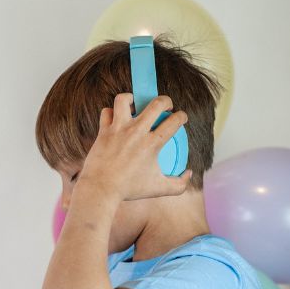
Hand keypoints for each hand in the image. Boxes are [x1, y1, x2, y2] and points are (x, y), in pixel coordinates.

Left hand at [77, 93, 191, 200]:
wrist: (100, 189)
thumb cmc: (129, 189)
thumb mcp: (159, 189)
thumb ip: (179, 185)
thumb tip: (189, 174)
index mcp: (152, 143)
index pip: (174, 121)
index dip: (182, 116)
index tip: (181, 118)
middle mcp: (136, 132)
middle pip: (156, 104)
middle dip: (166, 100)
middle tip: (165, 106)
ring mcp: (118, 129)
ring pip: (124, 100)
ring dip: (132, 98)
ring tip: (136, 104)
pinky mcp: (103, 131)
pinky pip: (107, 112)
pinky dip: (112, 112)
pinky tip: (117, 118)